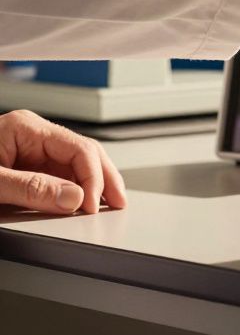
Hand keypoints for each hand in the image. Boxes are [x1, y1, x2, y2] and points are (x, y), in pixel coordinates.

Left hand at [0, 110, 126, 214]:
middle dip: (105, 179)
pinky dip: (77, 192)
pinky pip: (63, 177)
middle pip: (85, 153)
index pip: (77, 148)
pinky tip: (86, 204)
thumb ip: (30, 188)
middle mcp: (33, 136)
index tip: (91, 205)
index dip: (92, 177)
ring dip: (95, 186)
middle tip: (118, 203)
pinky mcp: (29, 169)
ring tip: (108, 205)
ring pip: (78, 166)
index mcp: (25, 128)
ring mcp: (32, 152)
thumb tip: (73, 197)